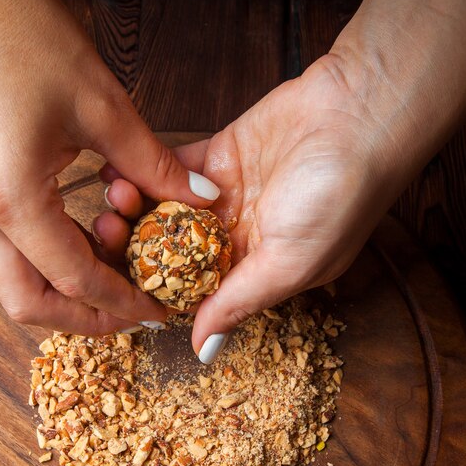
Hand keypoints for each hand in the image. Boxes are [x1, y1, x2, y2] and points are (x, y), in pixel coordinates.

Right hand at [0, 0, 218, 334]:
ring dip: (64, 294)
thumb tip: (199, 198)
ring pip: (12, 284)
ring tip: (114, 285)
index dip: (119, 302)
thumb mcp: (102, 106)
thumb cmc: (26, 36)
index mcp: (9, 197)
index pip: (73, 279)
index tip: (154, 311)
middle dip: (84, 319)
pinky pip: (6, 253)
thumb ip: (153, 165)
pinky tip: (85, 246)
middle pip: (27, 304)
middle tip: (130, 314)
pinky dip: (47, 263)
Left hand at [100, 55, 400, 356]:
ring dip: (137, 209)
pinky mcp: (217, 156)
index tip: (120, 287)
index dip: (158, 291)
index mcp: (255, 271)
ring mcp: (224, 196)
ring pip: (167, 210)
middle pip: (173, 251)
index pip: (195, 292)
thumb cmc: (338, 198)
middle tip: (107, 238)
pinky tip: (122, 175)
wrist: (358, 115)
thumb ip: (240, 302)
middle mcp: (237, 237)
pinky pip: (172, 169)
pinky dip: (147, 172)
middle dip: (138, 248)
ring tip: (113, 205)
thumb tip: (203, 350)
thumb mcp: (290, 263)